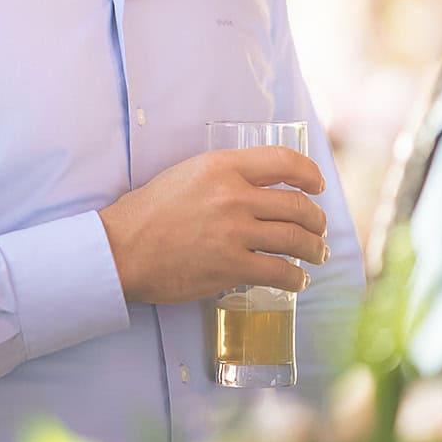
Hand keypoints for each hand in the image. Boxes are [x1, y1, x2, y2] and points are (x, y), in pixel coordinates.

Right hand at [98, 147, 329, 306]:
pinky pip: (279, 271)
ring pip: (295, 239)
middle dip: (316, 220)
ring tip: (317, 254)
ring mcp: (234, 232)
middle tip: (318, 229)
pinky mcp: (231, 266)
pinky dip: (295, 278)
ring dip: (314, 249)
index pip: (283, 161)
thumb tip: (257, 190)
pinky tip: (296, 280)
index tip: (316, 185)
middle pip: (297, 205)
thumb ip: (223, 177)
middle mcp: (233, 195)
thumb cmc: (147, 213)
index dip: (309, 173)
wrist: (122, 248)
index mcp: (222, 166)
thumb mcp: (186, 175)